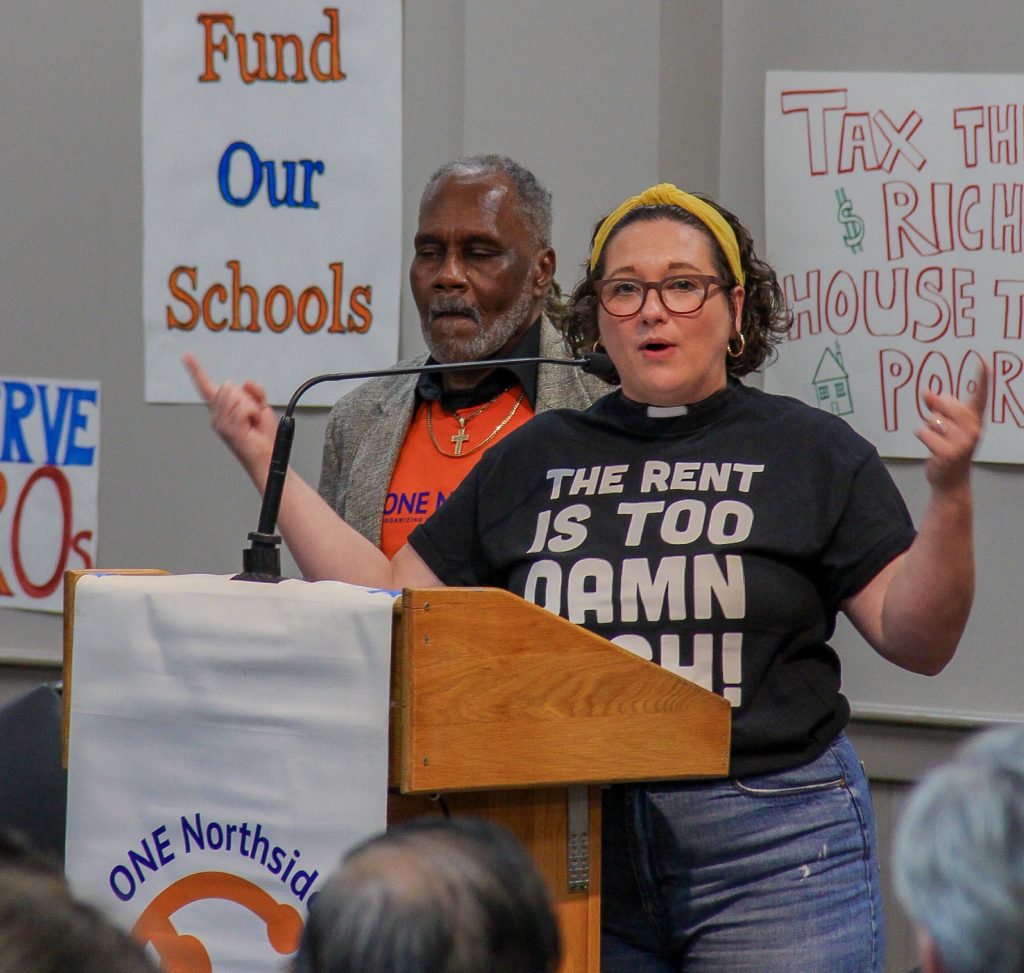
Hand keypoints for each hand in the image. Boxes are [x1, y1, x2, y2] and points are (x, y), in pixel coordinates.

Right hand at [182, 354, 277, 479]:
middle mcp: (217, 416)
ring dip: (251, 406)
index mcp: (221, 409)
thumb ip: (255, 392)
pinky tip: (252, 424)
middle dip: (246, 396)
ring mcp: (221, 423)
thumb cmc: (263, 436)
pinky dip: (253, 412)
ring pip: (236, 395)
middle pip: (228, 386)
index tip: (186, 356)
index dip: (196, 370)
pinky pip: (243, 407)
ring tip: (252, 421)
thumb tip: (247, 382)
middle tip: (252, 414)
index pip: (206, 386)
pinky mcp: (229, 430)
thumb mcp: (262, 407)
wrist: (267, 457)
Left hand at [915, 361, 987, 492]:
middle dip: (936, 413)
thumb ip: (937, 407)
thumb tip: (926, 391)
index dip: (982, 379)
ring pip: (932, 420)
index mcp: (974, 421)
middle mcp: (973, 429)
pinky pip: (924, 433)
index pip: (980, 397)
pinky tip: (932, 450)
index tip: (983, 361)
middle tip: (941, 430)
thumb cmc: (948, 448)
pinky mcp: (949, 453)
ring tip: (938, 442)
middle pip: (945, 405)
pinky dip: (923, 438)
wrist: (951, 480)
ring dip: (928, 429)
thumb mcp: (945, 426)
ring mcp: (963, 442)